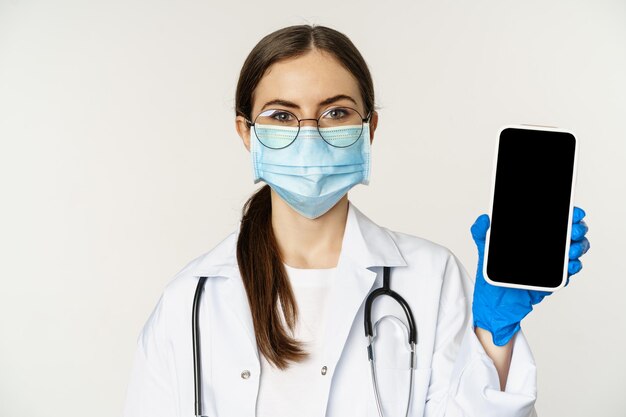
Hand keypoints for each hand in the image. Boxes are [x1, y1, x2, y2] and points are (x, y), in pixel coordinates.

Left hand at [470, 207, 589, 345]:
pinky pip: (568, 273)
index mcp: (534, 235)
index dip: (570, 214)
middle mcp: (546, 247)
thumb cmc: (492, 273)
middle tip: (573, 231)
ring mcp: (552, 264)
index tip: (574, 212)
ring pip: (575, 251)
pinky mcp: (552, 280)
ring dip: (579, 248)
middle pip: (572, 233)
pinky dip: (572, 268)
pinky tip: (569, 265)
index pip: (557, 219)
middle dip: (578, 229)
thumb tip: (485, 219)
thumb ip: (481, 231)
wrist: (493, 302)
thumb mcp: (484, 248)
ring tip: (571, 249)